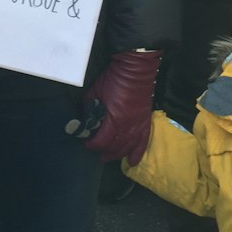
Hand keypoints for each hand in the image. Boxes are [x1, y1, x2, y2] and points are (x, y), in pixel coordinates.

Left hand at [82, 49, 161, 164]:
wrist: (136, 69)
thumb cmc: (114, 79)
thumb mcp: (94, 92)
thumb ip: (88, 108)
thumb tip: (85, 120)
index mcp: (114, 119)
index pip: (101, 141)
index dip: (92, 144)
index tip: (86, 142)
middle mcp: (128, 126)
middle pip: (115, 148)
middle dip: (104, 152)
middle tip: (96, 152)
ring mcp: (139, 125)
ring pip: (128, 147)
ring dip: (118, 155)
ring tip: (109, 157)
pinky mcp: (146, 121)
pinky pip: (143, 142)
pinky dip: (138, 153)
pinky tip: (133, 162)